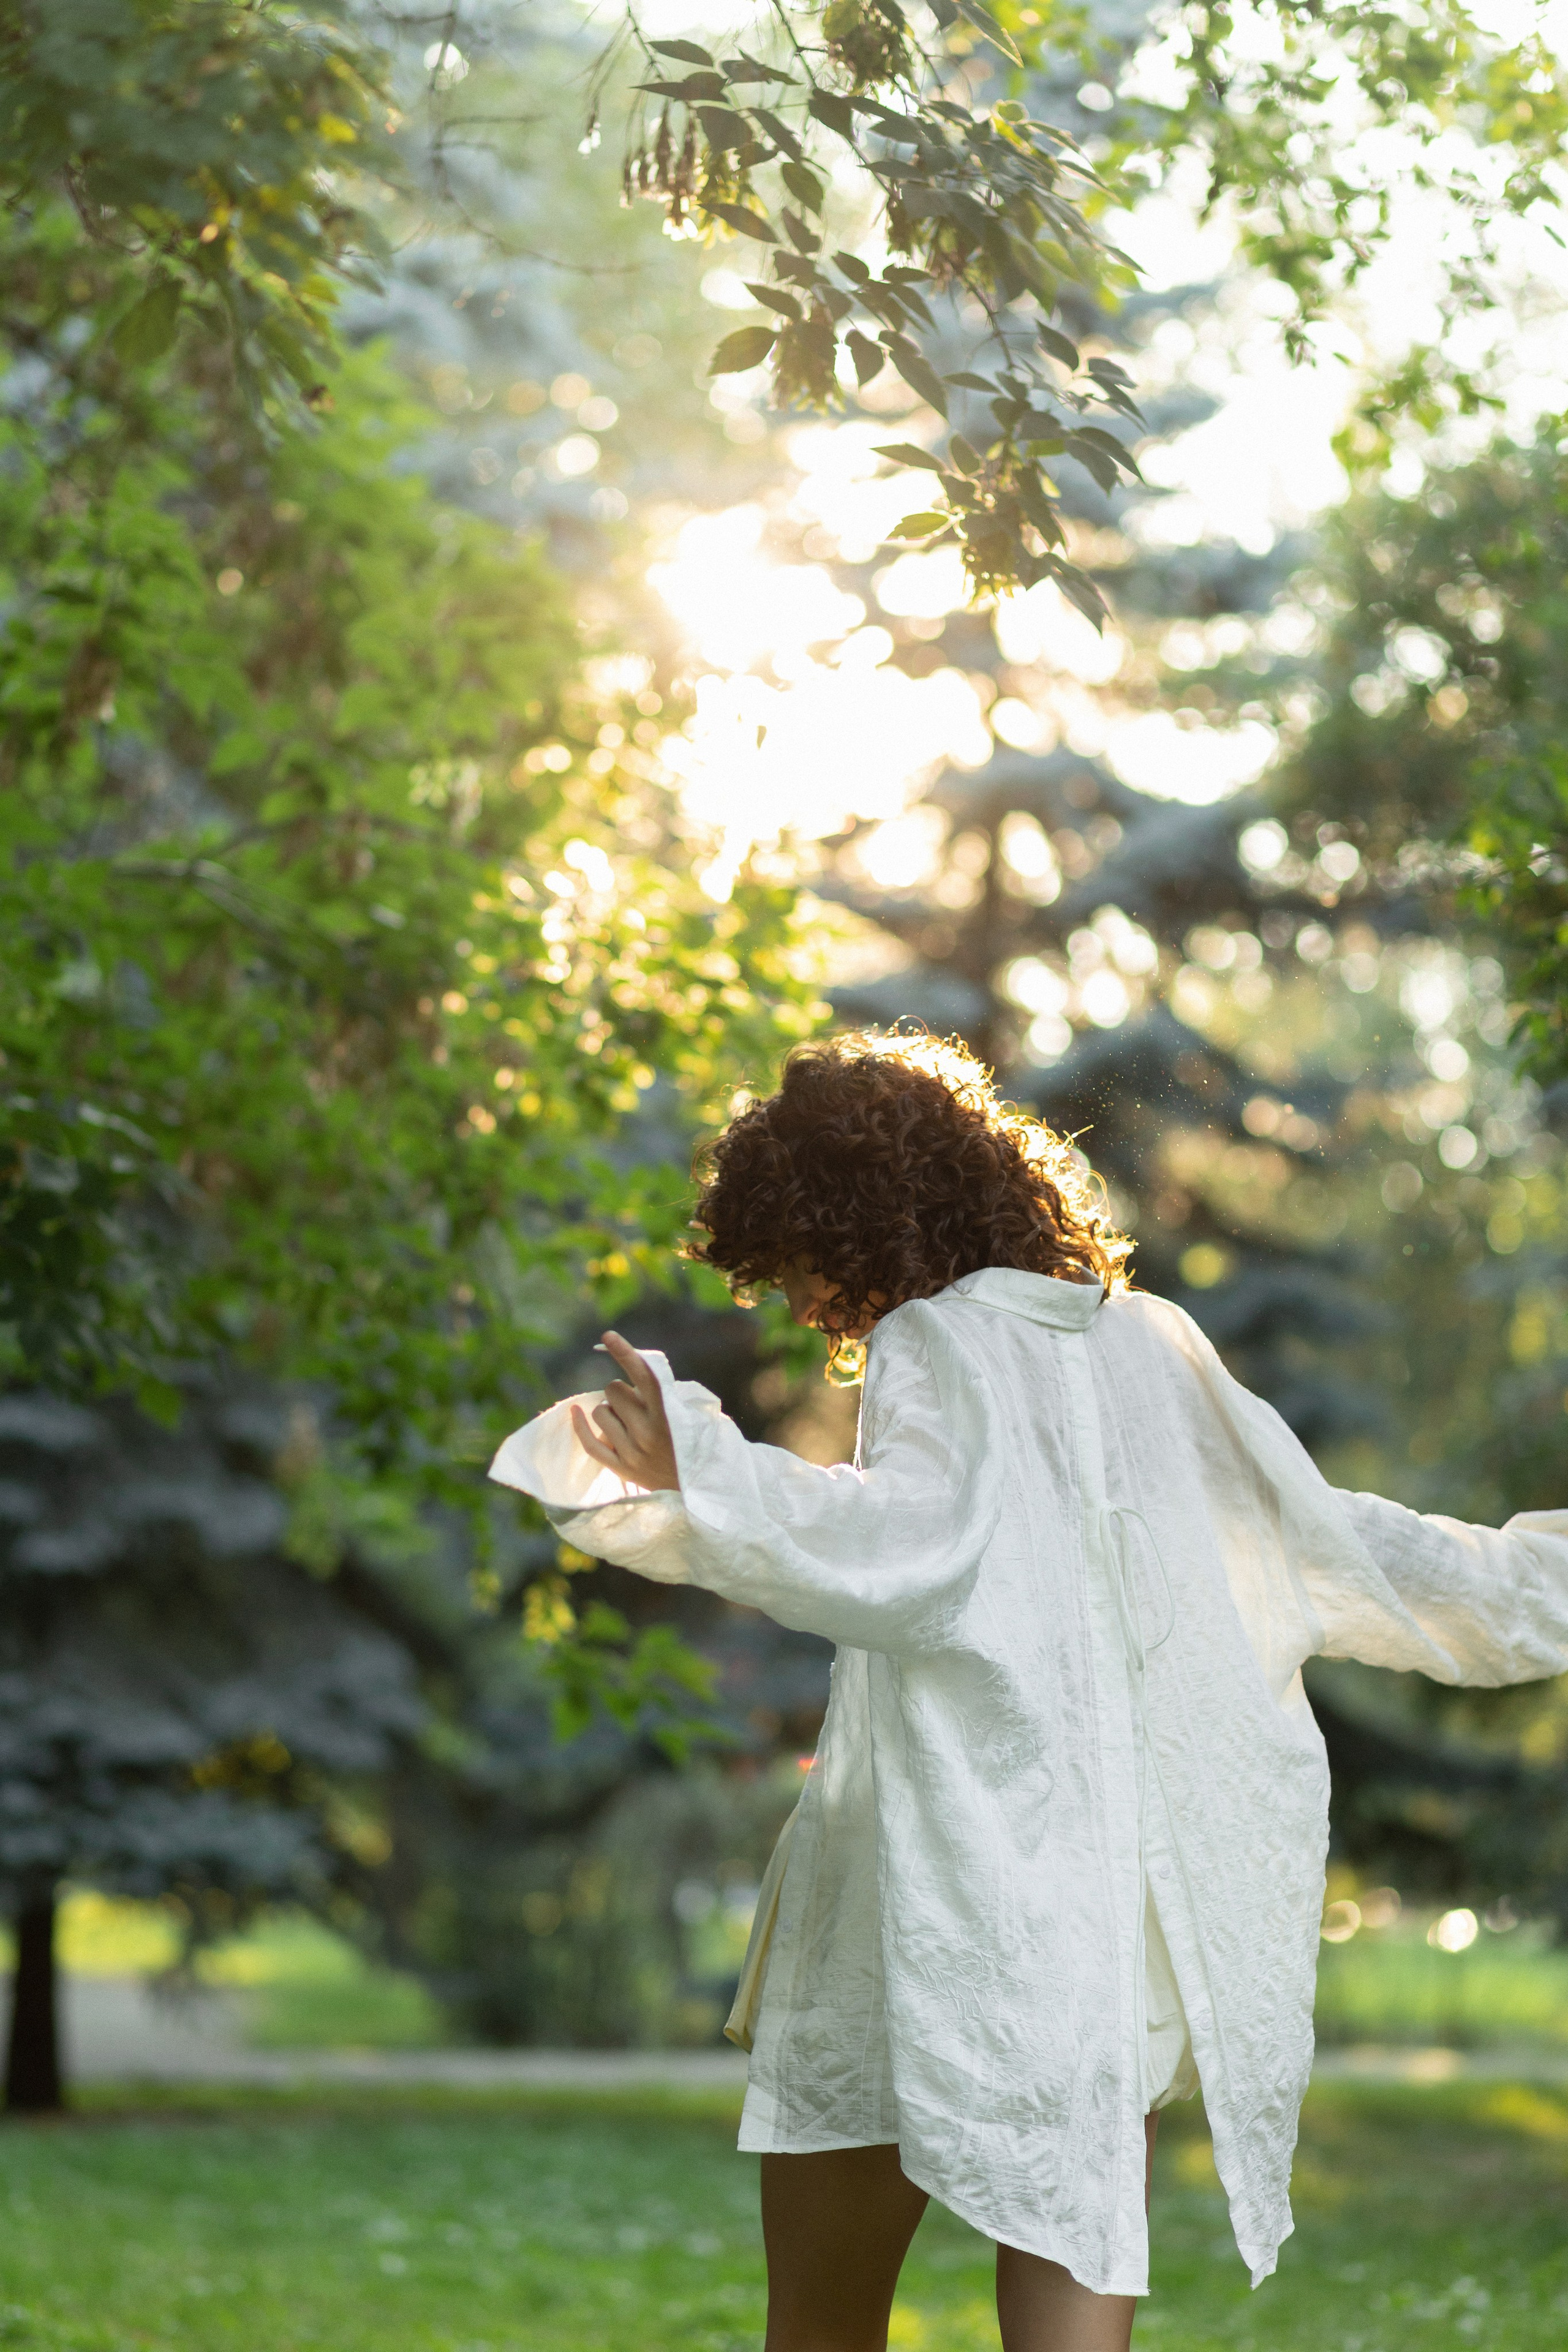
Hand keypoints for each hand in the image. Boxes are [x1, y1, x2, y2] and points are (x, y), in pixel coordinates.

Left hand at [571, 1331, 680, 1492]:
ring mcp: (632, 1451)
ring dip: (611, 1410)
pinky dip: (579, 1426)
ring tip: (628, 1422)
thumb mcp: (694, 1412)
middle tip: (635, 1403)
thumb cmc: (696, 1442)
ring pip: (601, 1412)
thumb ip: (668, 1391)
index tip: (608, 1335)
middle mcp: (648, 1432)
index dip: (626, 1353)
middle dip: (621, 1390)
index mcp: (670, 1414)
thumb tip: (637, 1363)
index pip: (645, 1376)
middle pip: (614, 1390)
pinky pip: (589, 1443)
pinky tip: (574, 1411)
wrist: (700, 1487)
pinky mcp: (621, 1468)